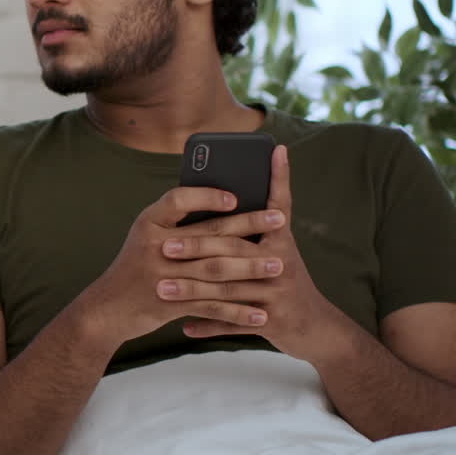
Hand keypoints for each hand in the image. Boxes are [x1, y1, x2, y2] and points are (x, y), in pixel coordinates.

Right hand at [81, 184, 288, 350]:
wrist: (107, 308)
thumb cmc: (134, 268)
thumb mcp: (145, 237)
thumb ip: (175, 224)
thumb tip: (222, 207)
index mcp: (148, 223)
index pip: (178, 199)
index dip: (208, 196)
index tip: (235, 196)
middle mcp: (154, 246)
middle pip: (209, 234)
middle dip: (249, 226)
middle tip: (281, 220)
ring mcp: (162, 276)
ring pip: (216, 270)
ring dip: (251, 268)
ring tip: (279, 265)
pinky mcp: (170, 304)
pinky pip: (211, 307)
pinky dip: (237, 312)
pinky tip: (260, 313)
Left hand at [161, 145, 348, 361]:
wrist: (318, 330)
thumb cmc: (285, 284)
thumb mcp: (278, 254)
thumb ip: (252, 231)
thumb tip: (220, 201)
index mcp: (281, 241)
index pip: (276, 204)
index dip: (277, 177)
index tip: (274, 149)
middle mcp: (282, 262)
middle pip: (234, 249)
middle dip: (196, 247)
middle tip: (165, 247)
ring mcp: (278, 293)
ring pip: (227, 288)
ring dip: (192, 290)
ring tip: (163, 289)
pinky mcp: (273, 321)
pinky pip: (232, 323)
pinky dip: (207, 325)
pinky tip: (183, 327)